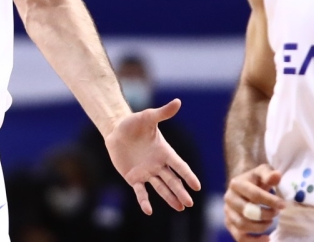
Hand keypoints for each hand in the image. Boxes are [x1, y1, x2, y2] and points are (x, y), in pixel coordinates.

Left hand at [104, 98, 201, 214]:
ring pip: (161, 188)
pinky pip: (141, 191)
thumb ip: (162, 113)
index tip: (197, 187)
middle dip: (181, 191)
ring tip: (180, 208)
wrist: (116, 131)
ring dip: (170, 198)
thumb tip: (178, 101)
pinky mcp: (134, 178)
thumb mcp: (148, 117)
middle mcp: (158, 164)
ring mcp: (146, 172)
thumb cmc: (133, 123)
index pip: (179, 165)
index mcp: (164, 151)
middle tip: (189, 203)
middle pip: (172, 180)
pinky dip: (144, 201)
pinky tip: (148, 211)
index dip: (188, 176)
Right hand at [224, 164, 283, 240]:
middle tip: (276, 213)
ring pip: (242, 225)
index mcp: (236, 183)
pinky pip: (239, 237)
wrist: (244, 187)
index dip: (270, 201)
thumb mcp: (263, 172)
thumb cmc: (256, 180)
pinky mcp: (229, 224)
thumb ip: (269, 174)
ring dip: (260, 226)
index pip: (254, 194)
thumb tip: (277, 175)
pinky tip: (267, 239)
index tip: (282, 205)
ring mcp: (227, 212)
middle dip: (265, 214)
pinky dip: (254, 241)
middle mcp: (229, 198)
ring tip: (270, 222)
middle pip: (246, 211)